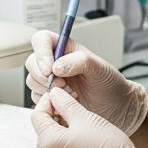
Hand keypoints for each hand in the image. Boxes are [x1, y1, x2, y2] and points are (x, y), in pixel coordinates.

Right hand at [25, 30, 147, 135]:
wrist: (116, 108)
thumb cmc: (110, 84)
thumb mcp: (99, 68)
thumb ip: (80, 61)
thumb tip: (56, 67)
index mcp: (65, 48)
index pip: (41, 40)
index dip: (41, 52)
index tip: (50, 68)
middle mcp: (54, 62)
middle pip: (32, 62)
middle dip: (43, 76)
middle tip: (63, 85)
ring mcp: (50, 80)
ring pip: (32, 81)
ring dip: (48, 90)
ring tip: (71, 95)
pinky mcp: (49, 97)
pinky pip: (36, 98)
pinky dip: (49, 102)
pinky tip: (67, 103)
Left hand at [31, 87, 147, 147]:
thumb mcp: (86, 118)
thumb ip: (66, 104)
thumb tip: (54, 94)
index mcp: (49, 142)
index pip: (37, 116)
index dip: (47, 103)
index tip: (58, 96)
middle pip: (43, 132)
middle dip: (54, 119)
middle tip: (71, 111)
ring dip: (61, 136)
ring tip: (80, 129)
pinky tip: (83, 147)